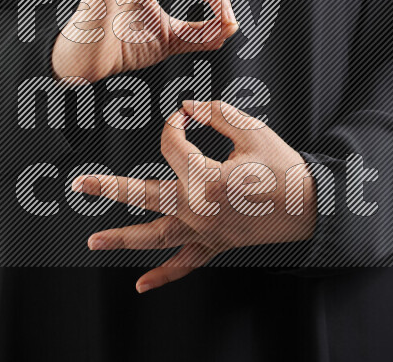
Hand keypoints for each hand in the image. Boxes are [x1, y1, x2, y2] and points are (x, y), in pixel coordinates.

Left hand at [72, 100, 316, 292]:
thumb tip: (186, 107)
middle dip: (110, 189)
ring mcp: (205, 232)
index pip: (172, 146)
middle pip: (145, 196)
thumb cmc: (283, 167)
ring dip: (122, 239)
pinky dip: (163, 276)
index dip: (174, 124)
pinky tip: (141, 285)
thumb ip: (215, 113)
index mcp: (206, 178)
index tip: (183, 115)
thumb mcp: (251, 131)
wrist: (311, 206)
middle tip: (80, 185)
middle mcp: (199, 209)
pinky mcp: (215, 245)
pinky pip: (185, 264)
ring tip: (93, 241)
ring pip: (155, 237)